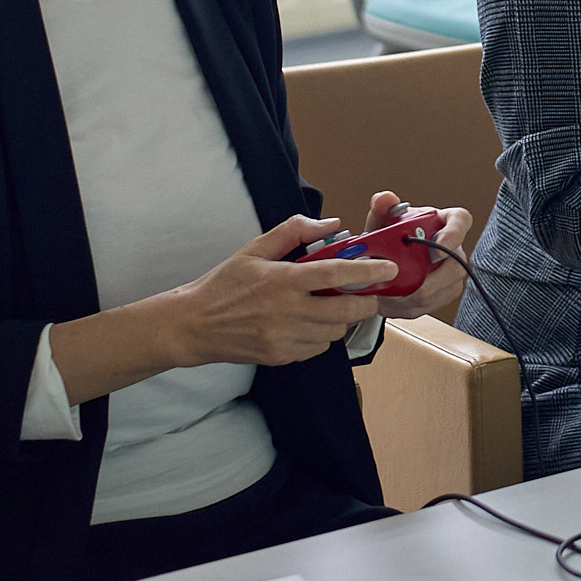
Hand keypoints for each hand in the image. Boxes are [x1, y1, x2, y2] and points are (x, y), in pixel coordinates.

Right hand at [160, 215, 393, 367]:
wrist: (193, 325)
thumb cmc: (224, 283)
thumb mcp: (254, 249)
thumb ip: (294, 231)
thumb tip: (332, 223)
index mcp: (280, 279)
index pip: (334, 275)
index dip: (366, 272)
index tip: (388, 269)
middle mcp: (285, 311)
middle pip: (344, 311)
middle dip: (365, 303)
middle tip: (370, 294)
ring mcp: (282, 337)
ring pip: (333, 332)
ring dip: (342, 320)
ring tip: (335, 307)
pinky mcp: (279, 356)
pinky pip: (317, 348)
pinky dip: (322, 336)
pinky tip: (311, 324)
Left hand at [356, 192, 472, 321]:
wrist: (387, 259)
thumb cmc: (391, 235)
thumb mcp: (383, 220)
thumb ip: (382, 207)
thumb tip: (384, 199)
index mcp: (443, 221)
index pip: (460, 221)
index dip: (454, 236)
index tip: (438, 251)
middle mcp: (454, 247)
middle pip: (456, 266)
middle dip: (428, 280)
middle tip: (401, 284)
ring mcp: (452, 272)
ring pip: (443, 290)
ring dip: (413, 296)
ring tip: (387, 294)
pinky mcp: (445, 292)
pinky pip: (431, 305)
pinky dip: (408, 307)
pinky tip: (392, 301)